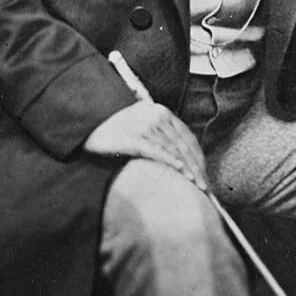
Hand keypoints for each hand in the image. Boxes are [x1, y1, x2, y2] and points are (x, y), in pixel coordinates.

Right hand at [83, 101, 207, 190]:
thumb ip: (160, 133)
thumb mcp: (142, 124)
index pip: (187, 135)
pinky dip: (171, 160)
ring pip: (174, 149)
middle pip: (183, 143)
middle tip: (205, 185)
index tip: (205, 173)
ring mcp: (145, 124)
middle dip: (197, 166)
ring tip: (197, 184)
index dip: (198, 156)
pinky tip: (181, 171)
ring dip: (188, 168)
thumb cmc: (116, 130)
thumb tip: (181, 156)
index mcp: (160, 110)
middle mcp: (156, 114)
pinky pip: (157, 150)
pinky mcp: (135, 137)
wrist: (90, 126)